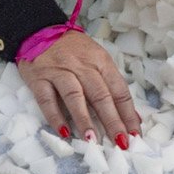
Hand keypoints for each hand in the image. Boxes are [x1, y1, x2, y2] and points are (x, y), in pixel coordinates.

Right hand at [21, 30, 143, 146]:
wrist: (39, 30)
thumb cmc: (73, 50)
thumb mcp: (97, 61)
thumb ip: (112, 86)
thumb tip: (132, 117)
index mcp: (100, 61)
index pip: (118, 90)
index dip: (128, 114)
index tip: (135, 134)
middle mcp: (81, 66)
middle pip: (100, 95)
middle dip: (112, 121)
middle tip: (120, 143)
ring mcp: (59, 71)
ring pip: (75, 97)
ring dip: (84, 120)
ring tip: (93, 140)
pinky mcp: (38, 78)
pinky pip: (47, 100)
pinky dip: (55, 117)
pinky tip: (64, 132)